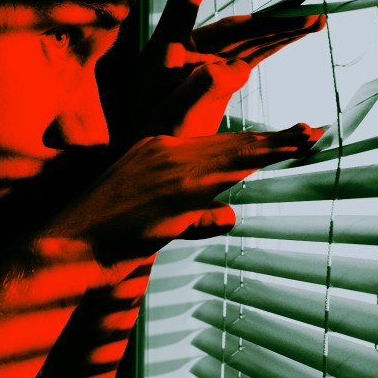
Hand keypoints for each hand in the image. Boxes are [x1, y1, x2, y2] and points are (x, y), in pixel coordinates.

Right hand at [44, 124, 321, 283]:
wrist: (66, 247)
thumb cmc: (104, 239)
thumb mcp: (153, 220)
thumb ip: (195, 215)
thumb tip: (230, 217)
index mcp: (153, 150)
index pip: (211, 138)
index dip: (250, 137)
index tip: (281, 131)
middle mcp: (162, 150)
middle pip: (229, 142)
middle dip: (271, 139)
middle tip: (311, 131)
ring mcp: (167, 169)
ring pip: (231, 154)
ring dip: (271, 146)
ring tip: (306, 137)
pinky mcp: (172, 192)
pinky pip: (221, 177)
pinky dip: (250, 164)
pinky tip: (275, 158)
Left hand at [132, 0, 325, 138]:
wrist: (145, 153)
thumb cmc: (149, 136)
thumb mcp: (170, 119)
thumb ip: (200, 92)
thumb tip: (238, 69)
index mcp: (164, 49)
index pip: (185, 0)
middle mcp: (186, 47)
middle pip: (233, 26)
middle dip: (271, 19)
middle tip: (309, 12)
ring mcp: (204, 60)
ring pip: (248, 39)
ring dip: (281, 30)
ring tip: (318, 20)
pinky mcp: (217, 75)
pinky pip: (251, 54)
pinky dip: (275, 45)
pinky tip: (299, 33)